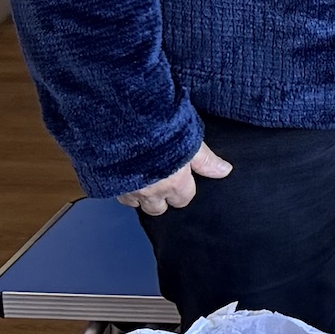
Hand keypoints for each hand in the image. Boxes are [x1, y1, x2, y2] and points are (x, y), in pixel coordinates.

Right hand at [118, 140, 232, 217]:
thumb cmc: (159, 130)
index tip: (182, 180)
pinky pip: (116, 194)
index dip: (184, 191)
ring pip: (135, 204)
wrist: (125, 124)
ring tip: (143, 179)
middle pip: (158, 209)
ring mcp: (128, 189)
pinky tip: (124, 175)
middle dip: (161, 200)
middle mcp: (151, 191)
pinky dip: (121, 188)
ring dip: (141, 195)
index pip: (183, 199)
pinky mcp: (109, 183)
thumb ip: (205, 160)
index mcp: (174, 182)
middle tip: (162, 182)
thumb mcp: (190, 141)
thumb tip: (224, 171)